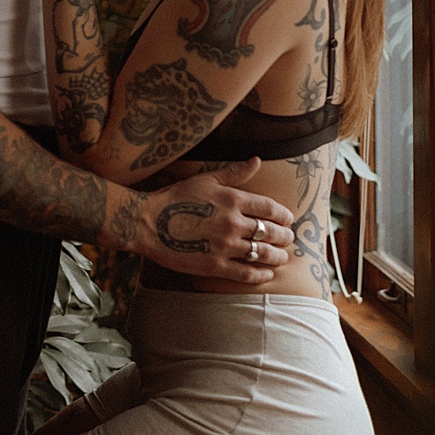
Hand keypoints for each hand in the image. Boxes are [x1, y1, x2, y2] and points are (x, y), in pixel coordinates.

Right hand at [128, 159, 295, 284]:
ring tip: (281, 257)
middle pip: (272, 232)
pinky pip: (247, 273)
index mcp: (233, 199)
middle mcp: (234, 223)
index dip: (284, 215)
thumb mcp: (205, 180)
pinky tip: (267, 273)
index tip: (288, 219)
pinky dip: (261, 274)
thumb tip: (258, 160)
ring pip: (263, 253)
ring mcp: (226, 246)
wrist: (145, 223)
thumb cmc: (174, 198)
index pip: (271, 208)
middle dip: (284, 236)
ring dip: (277, 256)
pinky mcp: (216, 266)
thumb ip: (234, 172)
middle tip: (288, 239)